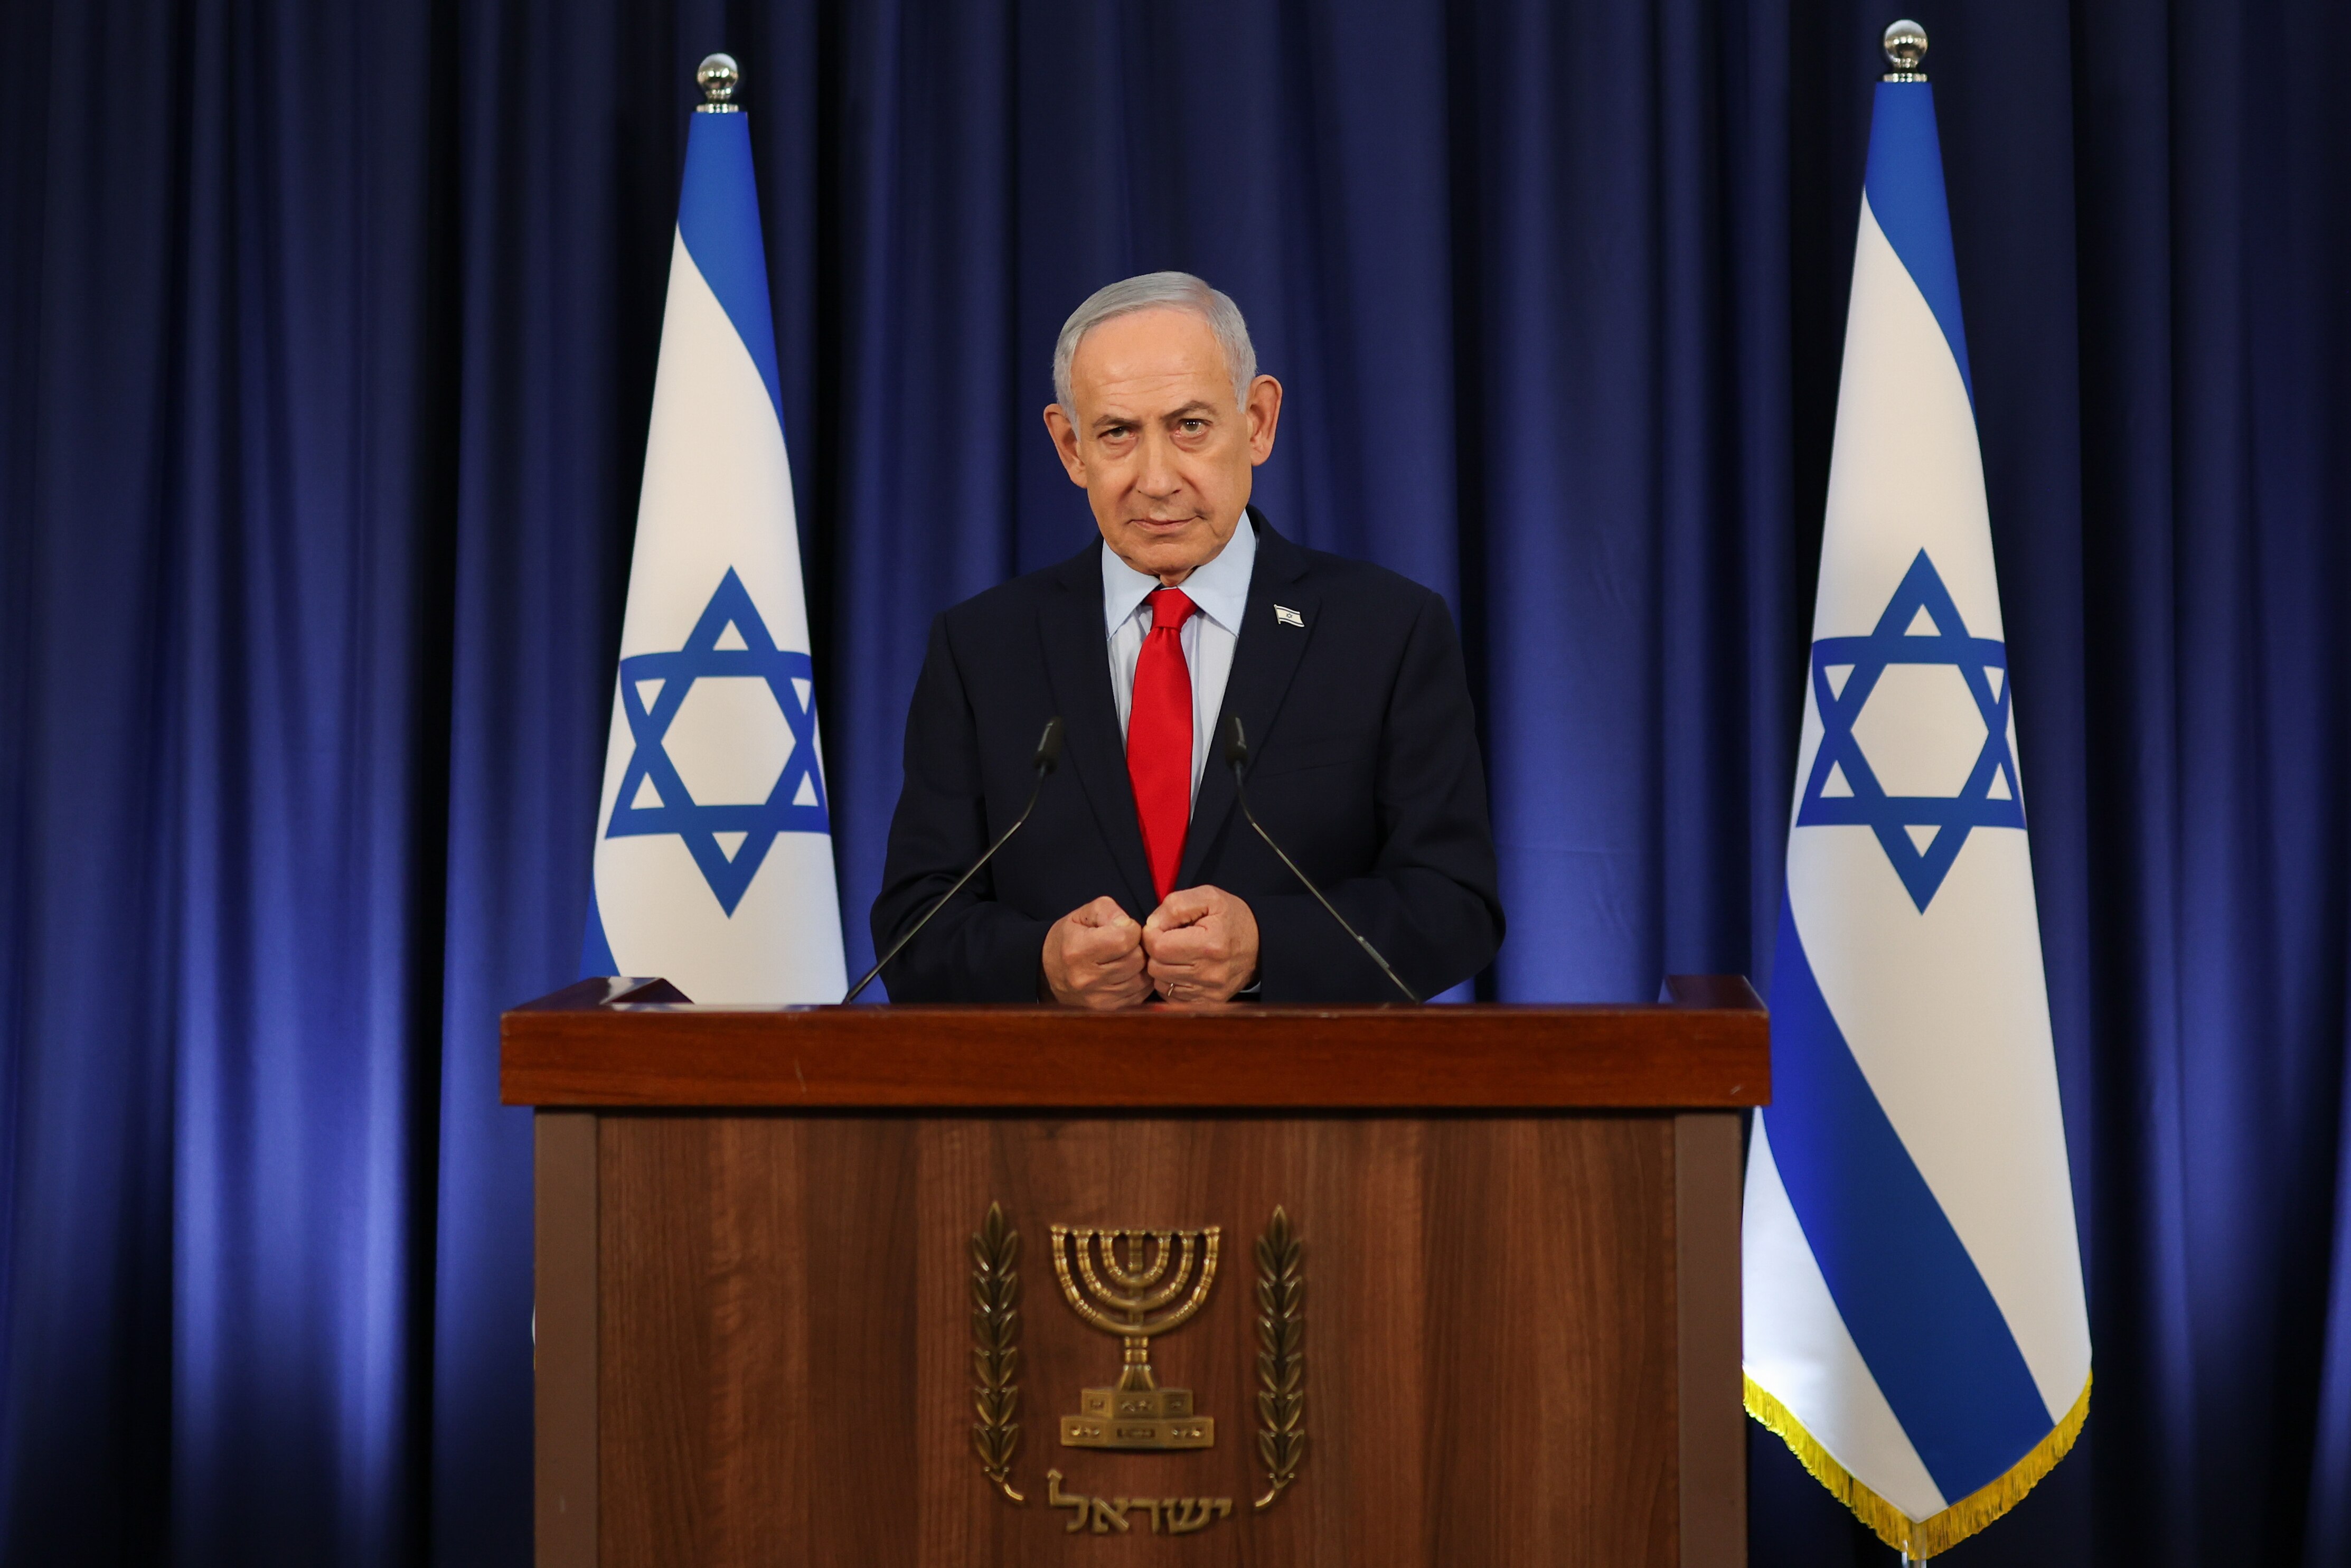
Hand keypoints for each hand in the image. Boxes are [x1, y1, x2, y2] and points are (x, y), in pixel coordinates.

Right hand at [1041, 896, 1150, 1008]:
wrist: (1048, 973)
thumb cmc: (1069, 939)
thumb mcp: (1083, 915)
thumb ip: (1109, 911)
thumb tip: (1129, 924)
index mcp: (1078, 951)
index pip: (1125, 939)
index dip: (1130, 929)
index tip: (1122, 929)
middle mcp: (1087, 979)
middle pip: (1137, 959)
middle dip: (1136, 947)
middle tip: (1124, 944)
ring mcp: (1099, 999)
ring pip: (1142, 978)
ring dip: (1139, 966)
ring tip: (1123, 958)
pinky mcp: (1109, 1009)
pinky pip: (1141, 993)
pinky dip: (1138, 980)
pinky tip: (1125, 973)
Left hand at [1142, 885, 1259, 1003]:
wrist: (1262, 945)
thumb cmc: (1232, 918)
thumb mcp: (1208, 897)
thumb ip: (1175, 906)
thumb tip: (1151, 925)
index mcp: (1209, 945)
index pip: (1158, 946)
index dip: (1153, 933)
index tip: (1164, 927)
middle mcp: (1210, 973)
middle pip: (1156, 967)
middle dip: (1156, 951)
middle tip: (1170, 940)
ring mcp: (1210, 992)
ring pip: (1161, 984)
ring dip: (1163, 968)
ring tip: (1179, 954)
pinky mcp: (1208, 1003)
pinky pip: (1172, 997)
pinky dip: (1172, 982)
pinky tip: (1184, 968)